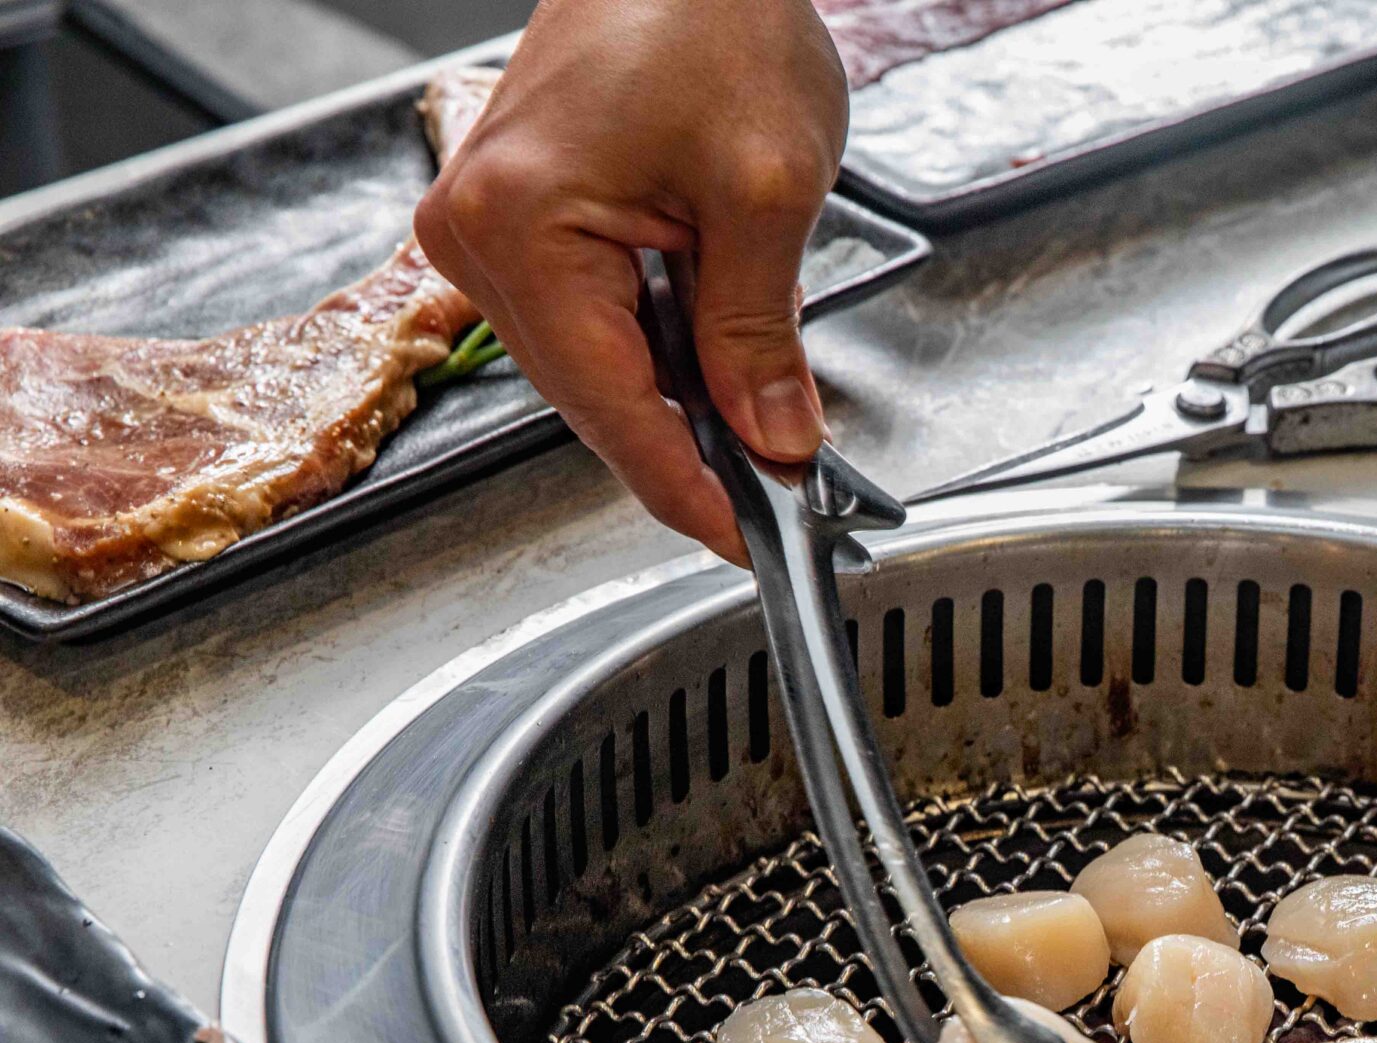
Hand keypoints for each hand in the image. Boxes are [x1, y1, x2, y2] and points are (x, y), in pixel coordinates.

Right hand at [415, 0, 848, 563]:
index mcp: (518, 227)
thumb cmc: (711, 13)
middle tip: (785, 499)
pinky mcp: (519, 222)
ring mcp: (488, 230)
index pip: (612, 411)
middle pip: (593, 403)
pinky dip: (657, 357)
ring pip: (593, 373)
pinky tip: (717, 370)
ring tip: (766, 432)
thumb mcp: (766, 191)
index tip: (755, 540)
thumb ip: (761, 335)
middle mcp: (476, 236)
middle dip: (692, 454)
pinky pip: (589, 325)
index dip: (691, 491)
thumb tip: (774, 440)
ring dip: (677, 407)